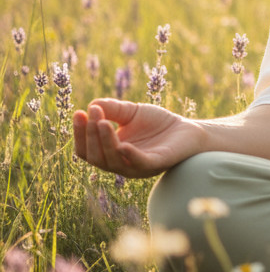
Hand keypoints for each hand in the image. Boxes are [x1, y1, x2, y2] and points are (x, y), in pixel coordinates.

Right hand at [72, 99, 204, 177]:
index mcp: (111, 153)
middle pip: (95, 156)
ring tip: (102, 122)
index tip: (79, 112)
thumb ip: (113, 109)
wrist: (188, 129)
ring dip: (105, 142)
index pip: (86, 149)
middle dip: (90, 135)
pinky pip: (139, 164)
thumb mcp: (132, 113)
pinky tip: (123, 145)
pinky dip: (130, 156)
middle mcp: (121, 163)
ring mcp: (138, 166)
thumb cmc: (157, 124)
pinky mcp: (157, 164)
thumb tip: (92, 105)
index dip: (80, 133)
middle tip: (92, 113)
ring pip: (113, 161)